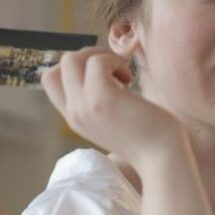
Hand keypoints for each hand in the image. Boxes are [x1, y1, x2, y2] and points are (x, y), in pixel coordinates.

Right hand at [40, 46, 182, 168]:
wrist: (162, 159)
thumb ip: (98, 100)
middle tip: (114, 69)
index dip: (76, 67)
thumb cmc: (148, 136)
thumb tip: (98, 65)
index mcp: (75, 118)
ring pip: (71, 59)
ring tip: (123, 75)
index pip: (52, 80)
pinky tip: (130, 79)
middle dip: (88, 55)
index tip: (103, 74)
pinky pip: (97, 62)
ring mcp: (84, 106)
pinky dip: (115, 61)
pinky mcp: (101, 99)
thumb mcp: (113, 118)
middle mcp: (74, 113)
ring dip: (102, 56)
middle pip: (61, 65)